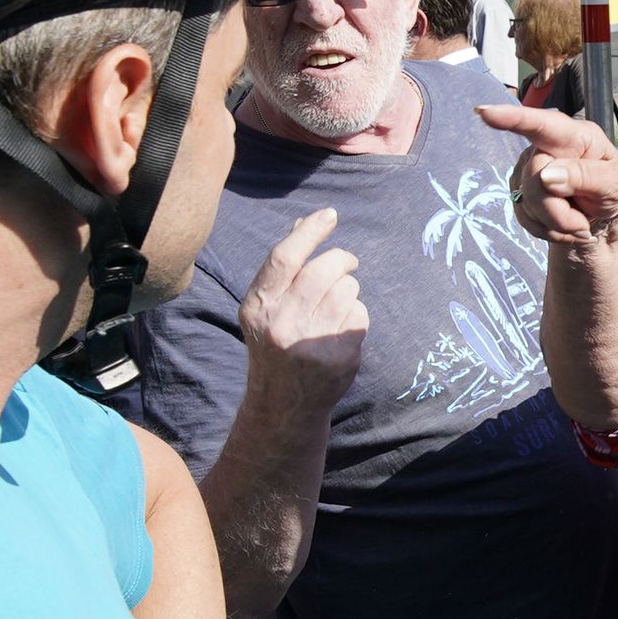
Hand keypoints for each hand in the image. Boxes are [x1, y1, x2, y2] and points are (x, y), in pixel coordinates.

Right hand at [239, 207, 367, 410]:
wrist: (284, 403)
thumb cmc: (276, 343)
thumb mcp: (267, 308)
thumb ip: (282, 269)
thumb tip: (301, 223)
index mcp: (258, 306)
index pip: (284, 258)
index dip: (309, 231)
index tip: (329, 215)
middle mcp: (280, 324)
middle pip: (324, 269)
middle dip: (342, 259)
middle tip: (348, 262)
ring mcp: (310, 343)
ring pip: (347, 290)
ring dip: (349, 289)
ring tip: (338, 304)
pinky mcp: (337, 358)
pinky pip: (359, 316)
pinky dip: (356, 316)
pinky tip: (342, 330)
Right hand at [479, 103, 617, 245]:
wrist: (602, 217)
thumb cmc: (612, 189)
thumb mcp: (616, 183)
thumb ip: (587, 177)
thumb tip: (546, 176)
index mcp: (573, 136)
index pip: (541, 124)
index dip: (513, 118)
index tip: (486, 113)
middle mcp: (545, 148)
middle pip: (536, 181)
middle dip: (560, 211)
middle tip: (584, 221)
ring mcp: (528, 170)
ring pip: (529, 203)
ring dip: (558, 224)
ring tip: (578, 220)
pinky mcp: (519, 192)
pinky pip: (525, 219)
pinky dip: (549, 230)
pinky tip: (564, 224)